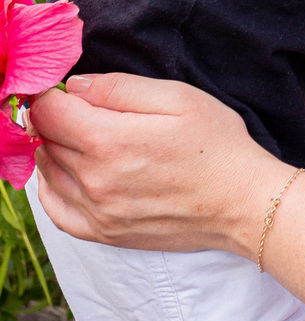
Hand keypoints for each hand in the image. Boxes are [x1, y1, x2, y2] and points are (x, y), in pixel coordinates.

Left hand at [30, 73, 286, 259]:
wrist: (242, 202)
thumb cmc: (217, 145)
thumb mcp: (178, 97)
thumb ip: (120, 87)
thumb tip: (75, 86)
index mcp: (108, 140)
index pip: (47, 111)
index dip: (51, 93)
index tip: (67, 88)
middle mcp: (94, 180)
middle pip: (46, 140)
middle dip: (57, 119)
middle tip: (85, 109)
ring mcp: (96, 212)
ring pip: (48, 173)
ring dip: (55, 150)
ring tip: (84, 137)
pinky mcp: (104, 234)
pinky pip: (55, 211)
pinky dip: (52, 188)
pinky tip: (67, 173)